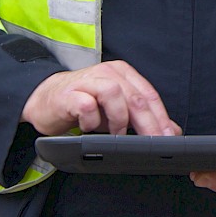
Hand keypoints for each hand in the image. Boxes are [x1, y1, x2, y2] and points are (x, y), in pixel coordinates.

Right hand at [21, 60, 181, 136]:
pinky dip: (92, 120)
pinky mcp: (69, 94)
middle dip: (149, 123)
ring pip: (114, 94)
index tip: (170, 137)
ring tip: (116, 134)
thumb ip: (142, 118)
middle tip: (154, 143)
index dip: (161, 117)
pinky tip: (90, 127)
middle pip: (136, 97)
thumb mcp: (116, 111)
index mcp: (123, 73)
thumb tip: (171, 130)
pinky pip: (86, 105)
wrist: (45, 100)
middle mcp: (107, 73)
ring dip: (118, 119)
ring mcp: (87, 81)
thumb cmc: (83, 104)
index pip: (149, 94)